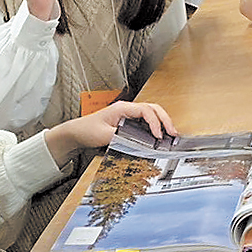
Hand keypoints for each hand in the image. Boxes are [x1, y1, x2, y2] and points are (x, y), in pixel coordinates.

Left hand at [48, 101, 177, 163]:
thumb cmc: (87, 130)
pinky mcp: (128, 121)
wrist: (77, 132)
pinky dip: (156, 126)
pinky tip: (160, 135)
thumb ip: (121, 138)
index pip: (145, 110)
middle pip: (153, 108)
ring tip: (171, 134)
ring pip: (152, 113)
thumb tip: (138, 142)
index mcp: (122, 108)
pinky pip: (146, 120)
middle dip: (165, 120)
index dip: (155, 122)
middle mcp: (127, 109)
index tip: (159, 136)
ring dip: (162, 122)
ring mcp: (128, 114)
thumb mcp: (103, 135)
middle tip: (174, 133)